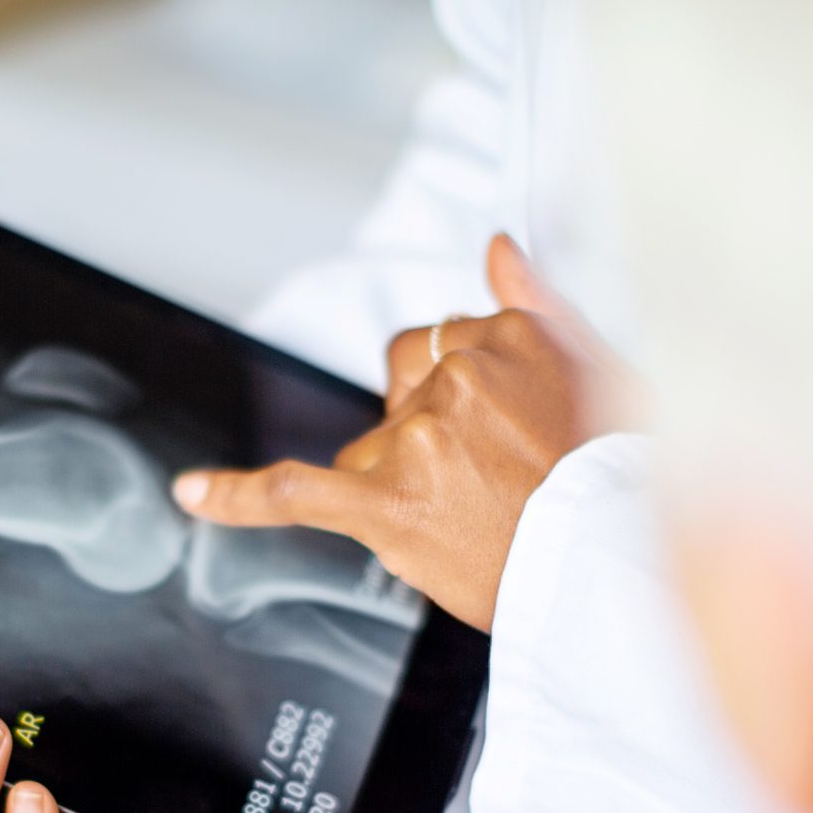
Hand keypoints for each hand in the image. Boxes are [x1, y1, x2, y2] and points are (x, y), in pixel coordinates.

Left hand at [171, 236, 626, 630]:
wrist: (618, 566)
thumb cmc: (620, 478)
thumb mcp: (601, 371)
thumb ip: (538, 302)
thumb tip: (496, 246)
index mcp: (507, 339)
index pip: (440, 348)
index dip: (459, 398)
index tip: (496, 436)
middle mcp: (457, 377)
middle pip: (398, 396)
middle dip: (425, 438)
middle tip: (488, 486)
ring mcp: (418, 440)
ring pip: (371, 451)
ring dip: (399, 485)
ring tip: (473, 522)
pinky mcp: (387, 502)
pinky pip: (296, 492)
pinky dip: (239, 496)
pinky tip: (192, 493)